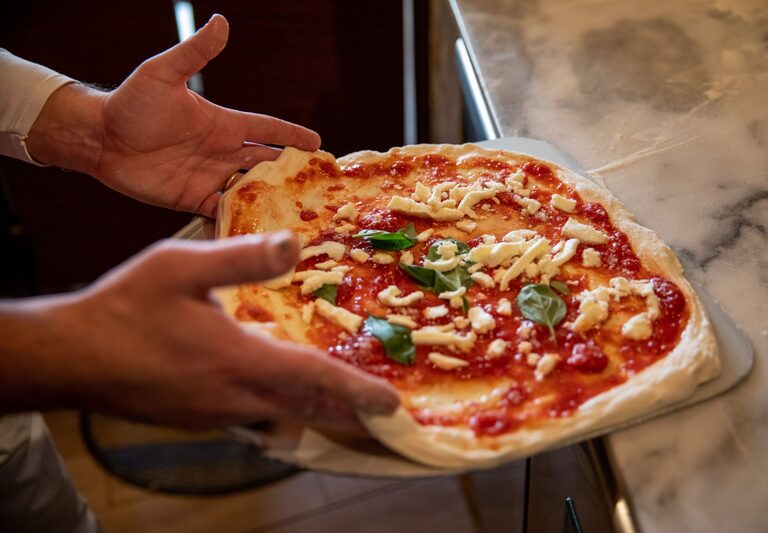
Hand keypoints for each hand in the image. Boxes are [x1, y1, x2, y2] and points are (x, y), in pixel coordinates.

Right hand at [0, 233, 397, 430]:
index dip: (356, 390)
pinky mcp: (199, 417)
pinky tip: (285, 394)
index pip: (312, 379)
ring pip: (283, 416)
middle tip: (382, 416)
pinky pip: (256, 417)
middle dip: (348, 414)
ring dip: (318, 412)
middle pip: (306, 409)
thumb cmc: (124, 309)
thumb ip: (240, 258)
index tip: (391, 403)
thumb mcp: (180, 267)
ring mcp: (215, 413)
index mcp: (236, 359)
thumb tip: (294, 244)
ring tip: (347, 407)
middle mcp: (233, 396)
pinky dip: (284, 409)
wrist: (71, 356)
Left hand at [27, 14, 319, 217]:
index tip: (319, 143)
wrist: (100, 139)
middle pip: (267, 164)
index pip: (268, 129)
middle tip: (320, 186)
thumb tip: (220, 22)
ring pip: (251, 190)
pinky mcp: (193, 199)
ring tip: (298, 216)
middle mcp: (222, 152)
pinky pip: (224, 212)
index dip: (293, 135)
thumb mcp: (163, 74)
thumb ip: (194, 53)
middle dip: (293, 173)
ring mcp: (210, 177)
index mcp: (223, 124)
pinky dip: (241, 220)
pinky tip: (258, 232)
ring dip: (272, 200)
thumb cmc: (132, 103)